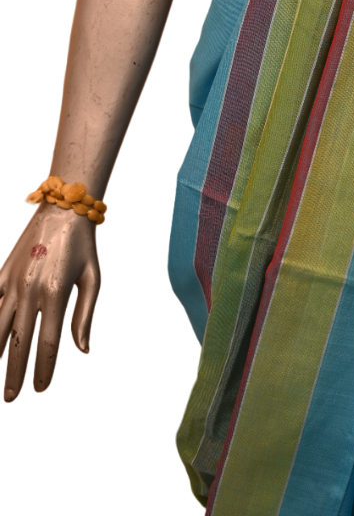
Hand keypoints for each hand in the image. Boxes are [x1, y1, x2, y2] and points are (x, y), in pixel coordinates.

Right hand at [0, 202, 99, 399]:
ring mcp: (12, 281)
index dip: (44, 369)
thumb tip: (82, 350)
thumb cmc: (83, 246)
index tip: (41, 388)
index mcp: (55, 293)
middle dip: (14, 373)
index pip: (48, 343)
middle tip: (11, 398)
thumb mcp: (92, 278)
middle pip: (19, 342)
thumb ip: (84, 315)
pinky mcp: (1, 272)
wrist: (63, 208)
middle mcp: (30, 290)